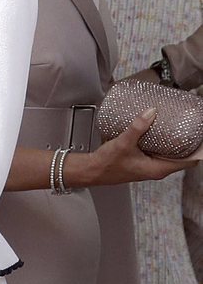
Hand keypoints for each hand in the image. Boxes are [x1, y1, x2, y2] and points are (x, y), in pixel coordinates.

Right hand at [73, 110, 199, 187]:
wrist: (91, 171)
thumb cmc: (106, 164)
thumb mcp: (123, 143)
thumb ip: (138, 127)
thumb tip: (151, 111)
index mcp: (157, 169)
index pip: (188, 162)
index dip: (198, 150)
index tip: (201, 137)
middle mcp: (156, 169)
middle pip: (182, 157)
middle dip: (188, 143)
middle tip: (192, 126)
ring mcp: (149, 166)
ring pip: (170, 154)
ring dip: (176, 142)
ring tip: (180, 125)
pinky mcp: (142, 161)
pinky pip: (160, 151)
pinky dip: (164, 142)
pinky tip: (161, 130)